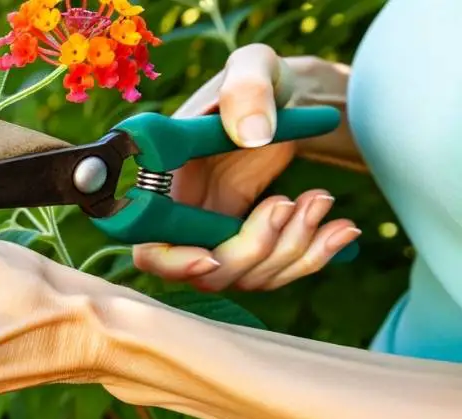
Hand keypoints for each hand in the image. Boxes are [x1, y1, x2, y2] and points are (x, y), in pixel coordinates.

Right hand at [132, 44, 360, 291]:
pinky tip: (343, 228)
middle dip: (255, 248)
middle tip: (291, 201)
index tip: (212, 256)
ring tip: (322, 198)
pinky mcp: (252, 243)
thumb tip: (250, 135)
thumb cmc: (262, 78)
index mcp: (169, 182)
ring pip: (248, 277)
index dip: (174, 262)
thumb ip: (247, 90)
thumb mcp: (254, 65)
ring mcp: (219, 235)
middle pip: (208, 271)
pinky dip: (315, 256)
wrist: (292, 97)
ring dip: (294, 248)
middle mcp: (187, 217)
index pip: (150, 248)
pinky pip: (278, 271)